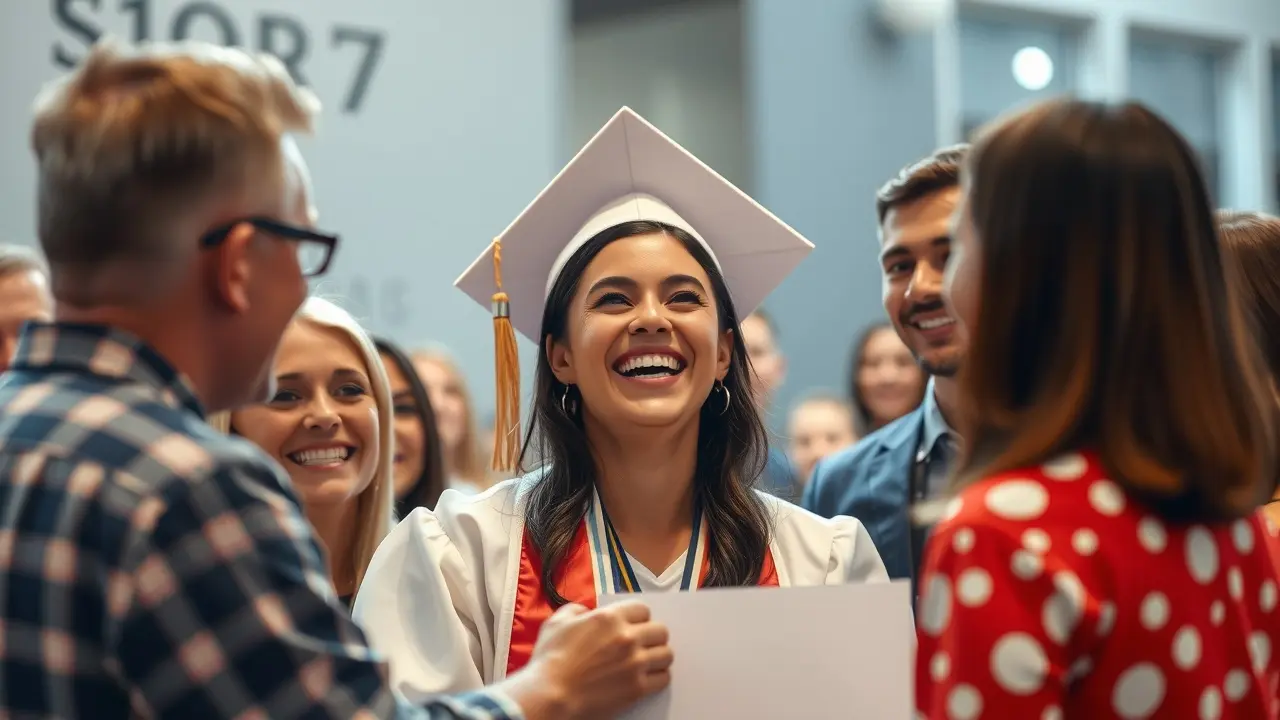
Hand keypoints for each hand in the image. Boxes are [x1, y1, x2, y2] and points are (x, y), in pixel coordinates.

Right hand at [502, 600, 671, 719]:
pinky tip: (647, 677)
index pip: (643, 609)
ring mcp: (635, 664)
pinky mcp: (637, 688)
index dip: (638, 617)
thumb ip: (576, 610)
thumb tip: (586, 611)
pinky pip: (663, 678)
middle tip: (643, 642)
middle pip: (660, 631)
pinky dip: (658, 677)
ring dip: (658, 656)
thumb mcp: (557, 622)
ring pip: (666, 654)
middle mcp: (628, 638)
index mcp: (610, 618)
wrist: (550, 695)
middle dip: (652, 635)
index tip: (634, 624)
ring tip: (648, 660)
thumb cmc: (550, 659)